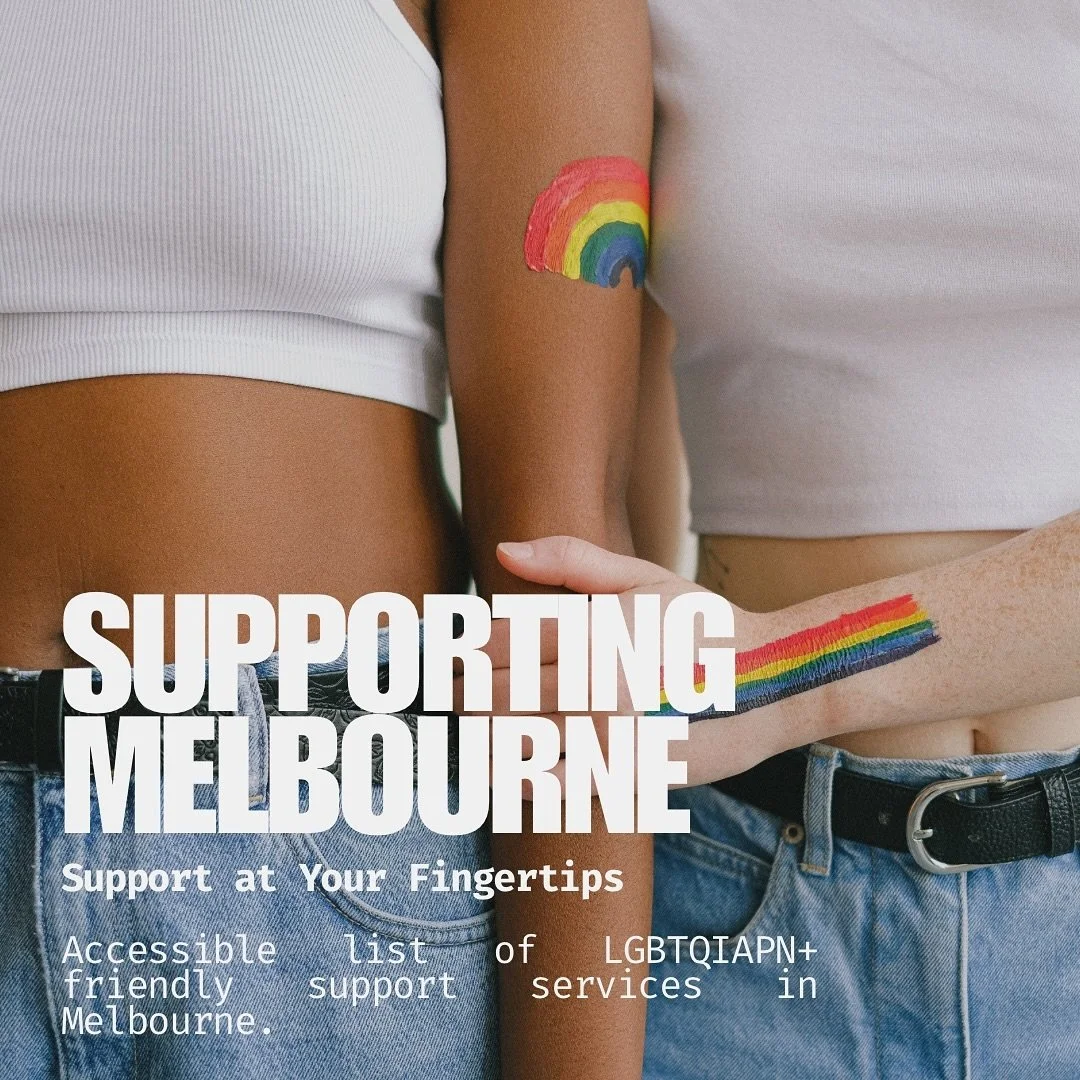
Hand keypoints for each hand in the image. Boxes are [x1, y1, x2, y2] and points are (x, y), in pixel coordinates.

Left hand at [479, 535, 824, 787]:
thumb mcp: (645, 578)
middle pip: (491, 693)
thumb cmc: (704, 626)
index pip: (496, 642)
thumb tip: (504, 550)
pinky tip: (500, 768)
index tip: (450, 656)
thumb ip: (571, 561)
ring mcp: (608, 732)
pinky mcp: (623, 775)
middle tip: (449, 693)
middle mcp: (595, 679)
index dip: (461, 651)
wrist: (772, 685)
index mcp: (594, 626)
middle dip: (460, 692)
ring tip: (473, 729)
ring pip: (509, 741)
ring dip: (478, 735)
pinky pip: (546, 784)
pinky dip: (512, 777)